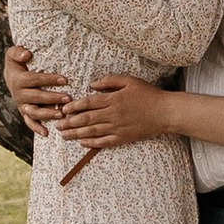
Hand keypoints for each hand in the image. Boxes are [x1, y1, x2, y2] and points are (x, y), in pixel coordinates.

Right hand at [4, 43, 78, 130]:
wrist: (11, 75)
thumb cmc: (17, 62)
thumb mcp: (13, 53)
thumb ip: (18, 51)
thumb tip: (27, 54)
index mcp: (17, 80)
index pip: (35, 80)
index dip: (49, 79)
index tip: (65, 79)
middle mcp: (19, 94)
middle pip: (36, 97)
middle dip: (52, 98)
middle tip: (68, 98)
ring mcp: (22, 105)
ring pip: (34, 112)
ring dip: (47, 114)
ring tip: (61, 114)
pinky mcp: (24, 112)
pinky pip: (30, 122)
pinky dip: (37, 128)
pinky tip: (47, 133)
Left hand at [52, 74, 168, 154]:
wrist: (165, 113)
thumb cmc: (148, 94)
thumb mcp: (130, 81)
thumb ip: (110, 80)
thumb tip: (92, 84)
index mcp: (113, 99)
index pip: (88, 103)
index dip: (74, 106)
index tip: (63, 109)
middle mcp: (113, 115)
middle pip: (86, 119)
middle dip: (70, 122)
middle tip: (57, 124)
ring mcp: (117, 128)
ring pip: (92, 131)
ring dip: (76, 133)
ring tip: (64, 135)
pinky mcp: (123, 138)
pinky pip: (104, 142)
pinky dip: (92, 142)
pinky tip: (82, 142)